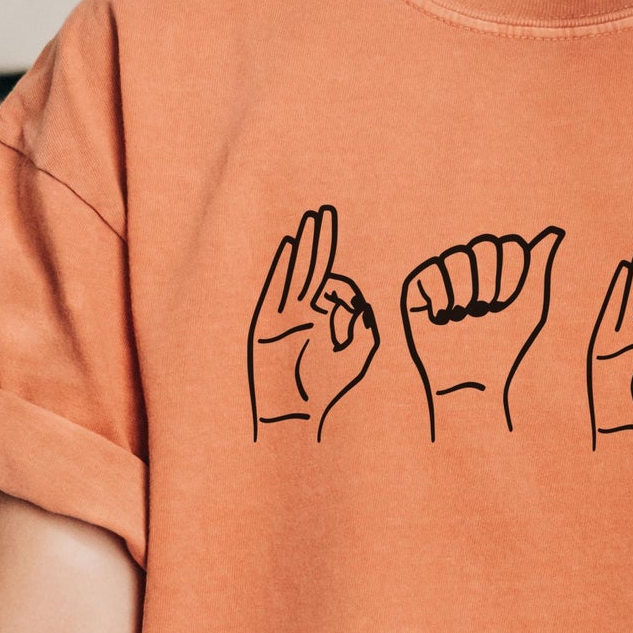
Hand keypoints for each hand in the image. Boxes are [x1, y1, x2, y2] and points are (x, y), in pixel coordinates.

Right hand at [248, 205, 378, 441]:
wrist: (293, 420)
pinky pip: (275, 289)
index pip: (335, 288)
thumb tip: (364, 302)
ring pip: (296, 273)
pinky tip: (290, 244)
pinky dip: (282, 268)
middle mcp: (303, 313)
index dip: (348, 294)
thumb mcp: (358, 356)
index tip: (354, 316)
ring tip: (314, 218)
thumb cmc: (327, 394)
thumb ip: (367, 328)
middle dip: (320, 242)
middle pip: (313, 269)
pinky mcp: (265, 324)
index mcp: (324, 320)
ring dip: (305, 245)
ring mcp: (283, 316)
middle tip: (326, 212)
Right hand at [401, 226, 563, 438]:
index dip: (512, 275)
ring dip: (466, 293)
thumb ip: (540, 267)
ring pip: (457, 255)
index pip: (509, 244)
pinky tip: (443, 319)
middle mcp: (469, 267)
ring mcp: (442, 276)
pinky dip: (441, 298)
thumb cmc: (503, 347)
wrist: (474, 380)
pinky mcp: (416, 289)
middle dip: (490, 284)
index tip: (508, 305)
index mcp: (496, 267)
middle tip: (486, 313)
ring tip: (464, 319)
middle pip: (483, 245)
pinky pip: (430, 271)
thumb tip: (555, 232)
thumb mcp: (530, 307)